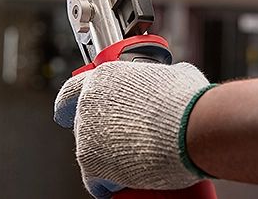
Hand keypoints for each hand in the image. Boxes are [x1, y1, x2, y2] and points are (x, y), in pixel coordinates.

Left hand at [54, 61, 214, 197]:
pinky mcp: (93, 164)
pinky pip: (96, 179)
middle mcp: (88, 103)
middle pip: (82, 124)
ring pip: (89, 152)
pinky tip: (128, 177)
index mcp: (102, 78)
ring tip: (137, 155)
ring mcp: (88, 134)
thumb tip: (167, 80)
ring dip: (108, 157)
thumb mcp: (170, 74)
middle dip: (99, 133)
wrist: (193, 126)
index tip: (64, 113)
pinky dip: (110, 182)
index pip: (71, 91)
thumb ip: (156, 77)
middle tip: (123, 138)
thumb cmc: (186, 99)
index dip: (68, 104)